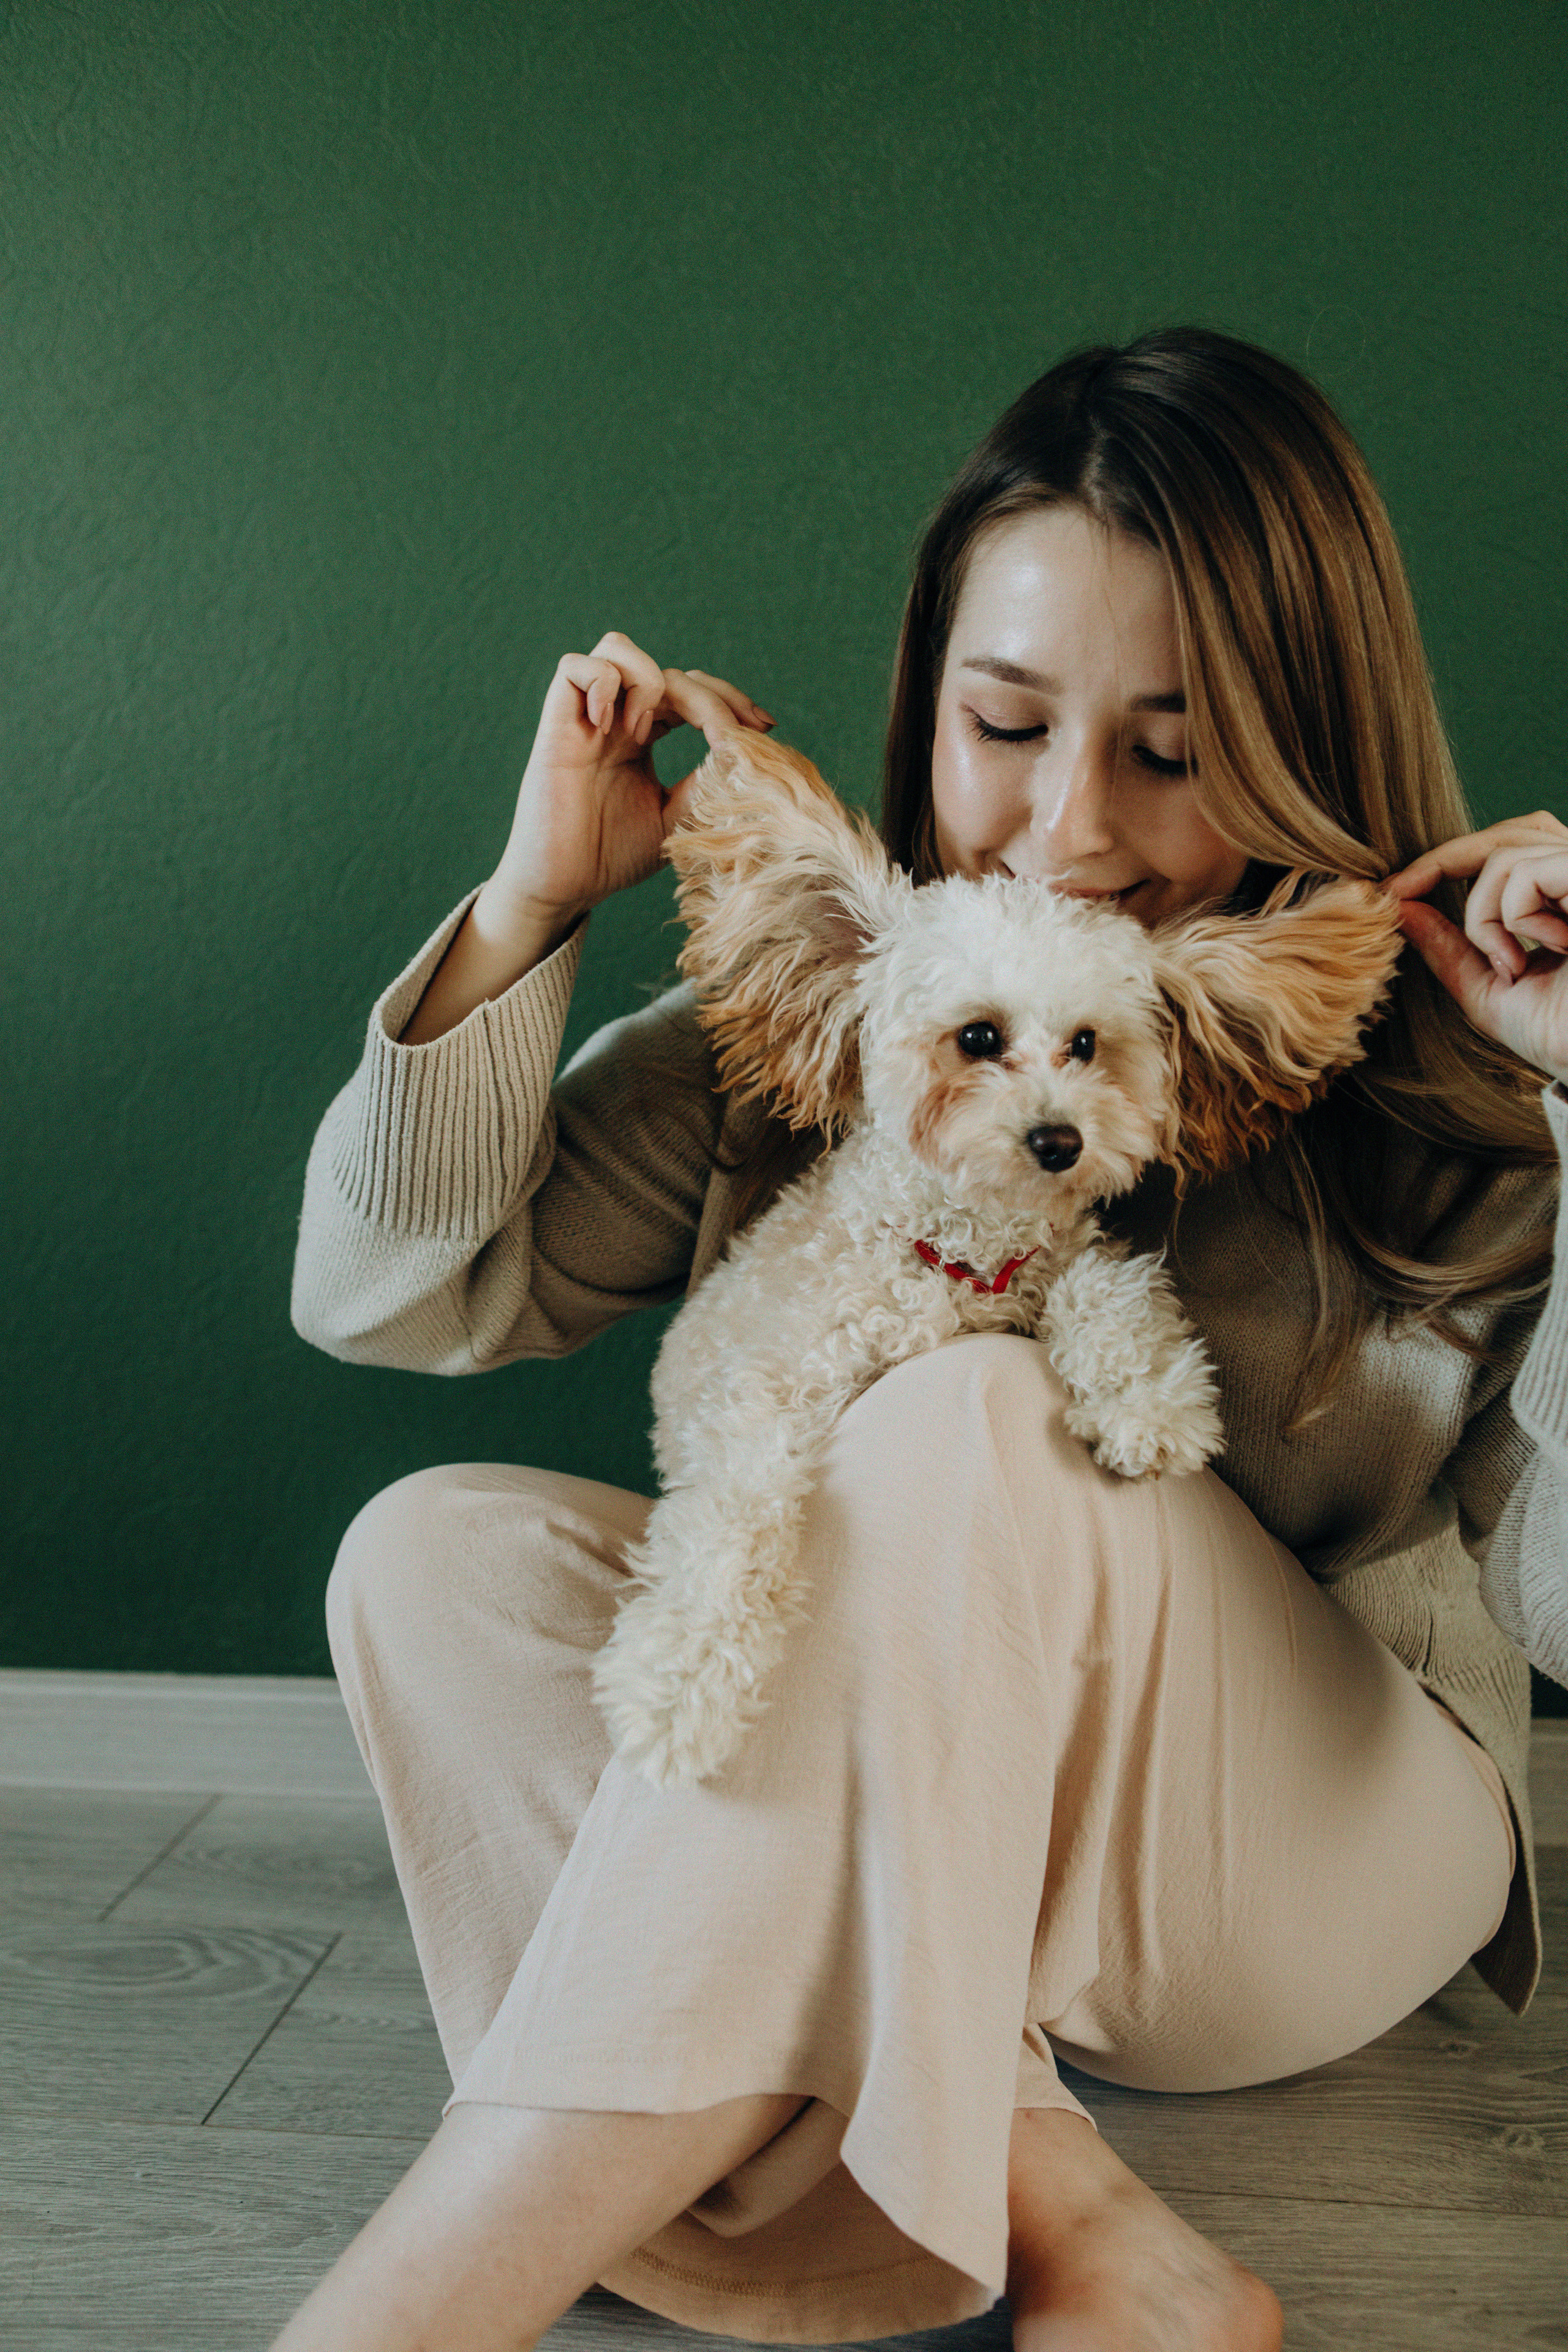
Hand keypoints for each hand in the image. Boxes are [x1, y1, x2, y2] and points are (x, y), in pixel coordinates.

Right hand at [494, 631, 775, 918]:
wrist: (565, 886)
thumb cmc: (614, 855)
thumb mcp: (678, 816)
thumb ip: (707, 779)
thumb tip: (744, 748)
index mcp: (642, 736)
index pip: (689, 692)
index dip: (728, 699)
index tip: (764, 727)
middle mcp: (614, 720)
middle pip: (665, 669)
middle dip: (709, 692)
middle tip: (734, 731)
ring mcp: (585, 719)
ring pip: (616, 648)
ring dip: (647, 681)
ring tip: (646, 734)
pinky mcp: (556, 727)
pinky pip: (573, 667)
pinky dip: (600, 682)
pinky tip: (611, 730)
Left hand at [1382, 812, 1567, 1089]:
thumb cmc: (1559, 1035)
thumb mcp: (1489, 988)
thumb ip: (1448, 946)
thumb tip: (1400, 904)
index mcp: (1567, 897)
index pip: (1510, 846)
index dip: (1447, 857)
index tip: (1393, 889)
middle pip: (1509, 834)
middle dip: (1445, 863)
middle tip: (1404, 896)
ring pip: (1507, 856)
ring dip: (1485, 916)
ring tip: (1511, 965)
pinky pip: (1527, 874)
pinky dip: (1510, 917)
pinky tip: (1543, 951)